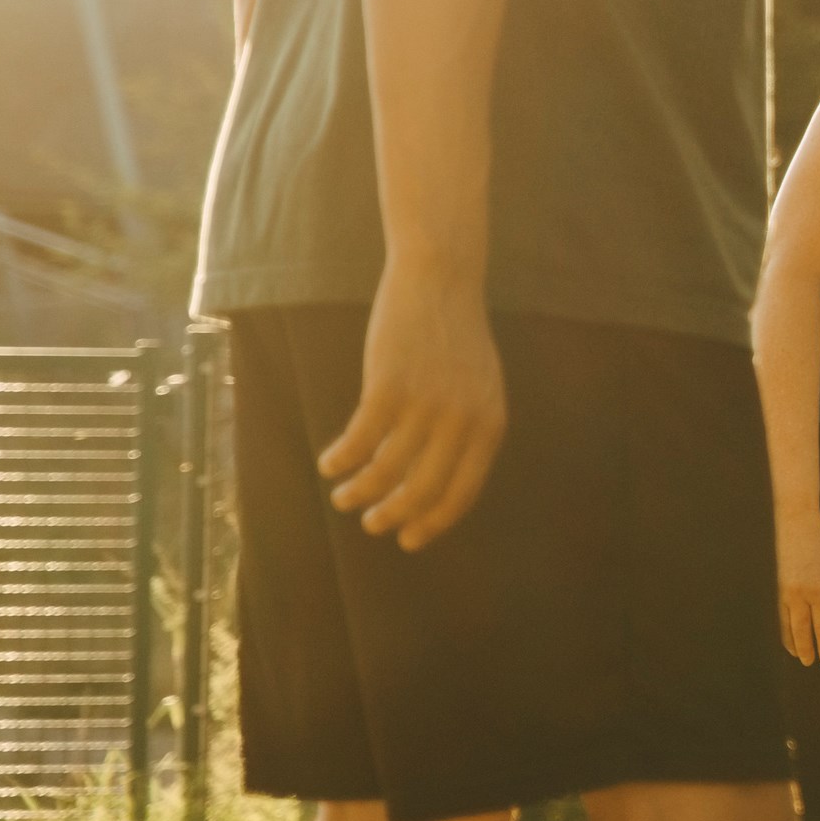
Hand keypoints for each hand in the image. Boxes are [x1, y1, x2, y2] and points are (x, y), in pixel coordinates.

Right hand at [322, 265, 505, 550]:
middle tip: (369, 524)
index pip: (463, 492)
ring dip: (358, 492)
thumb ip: (467, 430)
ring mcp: (426, 405)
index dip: (433, 522)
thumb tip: (435, 481)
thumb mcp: (479, 387)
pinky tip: (329, 464)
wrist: (440, 280)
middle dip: (392, 514)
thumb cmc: (456, 337)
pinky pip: (360, 440)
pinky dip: (341, 459)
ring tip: (341, 497)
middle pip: (422, 489)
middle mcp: (462, 421)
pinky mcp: (389, 387)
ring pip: (386, 470)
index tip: (409, 539)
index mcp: (490, 425)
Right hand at [776, 506, 819, 667]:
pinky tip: (783, 635)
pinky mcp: (770, 586)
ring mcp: (782, 591)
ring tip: (797, 654)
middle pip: (802, 631)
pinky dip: (780, 627)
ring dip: (791, 642)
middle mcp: (799, 594)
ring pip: (785, 625)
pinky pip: (775, 614)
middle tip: (810, 663)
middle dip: (807, 649)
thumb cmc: (817, 546)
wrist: (792, 522)